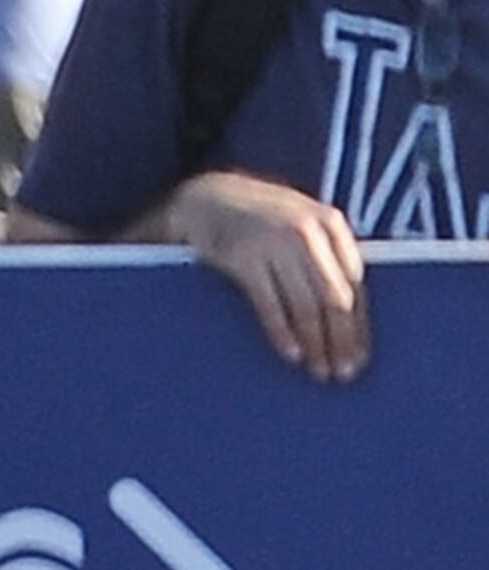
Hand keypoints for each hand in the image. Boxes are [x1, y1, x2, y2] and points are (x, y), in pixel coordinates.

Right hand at [171, 168, 369, 381]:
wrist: (208, 197)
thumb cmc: (262, 218)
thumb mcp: (303, 222)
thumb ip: (329, 255)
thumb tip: (351, 313)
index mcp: (330, 222)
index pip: (355, 282)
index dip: (359, 324)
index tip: (361, 356)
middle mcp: (307, 231)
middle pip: (334, 296)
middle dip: (341, 339)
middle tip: (344, 373)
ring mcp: (273, 243)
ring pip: (305, 304)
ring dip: (315, 343)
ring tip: (319, 371)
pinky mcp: (242, 257)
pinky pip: (269, 304)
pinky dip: (282, 332)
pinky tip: (291, 354)